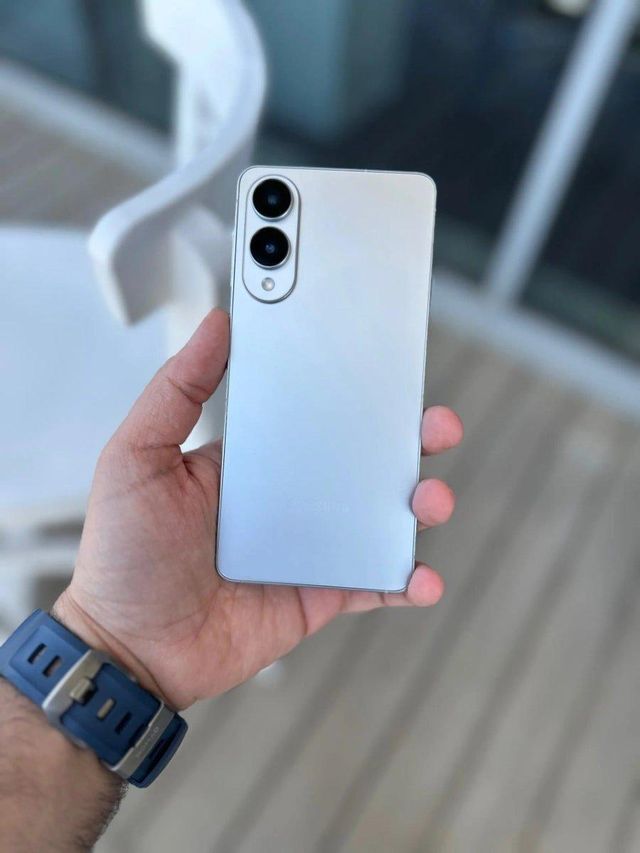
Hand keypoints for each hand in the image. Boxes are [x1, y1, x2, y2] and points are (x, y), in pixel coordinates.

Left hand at [55, 310, 462, 708]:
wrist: (129, 648)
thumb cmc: (123, 554)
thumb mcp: (137, 456)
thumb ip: (177, 390)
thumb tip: (217, 325)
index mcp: (253, 459)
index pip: (315, 415)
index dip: (354, 392)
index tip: (387, 369)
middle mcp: (289, 498)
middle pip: (363, 461)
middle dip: (408, 441)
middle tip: (435, 425)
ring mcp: (310, 548)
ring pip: (381, 518)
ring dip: (420, 505)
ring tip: (430, 500)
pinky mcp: (321, 595)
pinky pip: (375, 584)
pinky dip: (407, 581)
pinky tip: (422, 578)